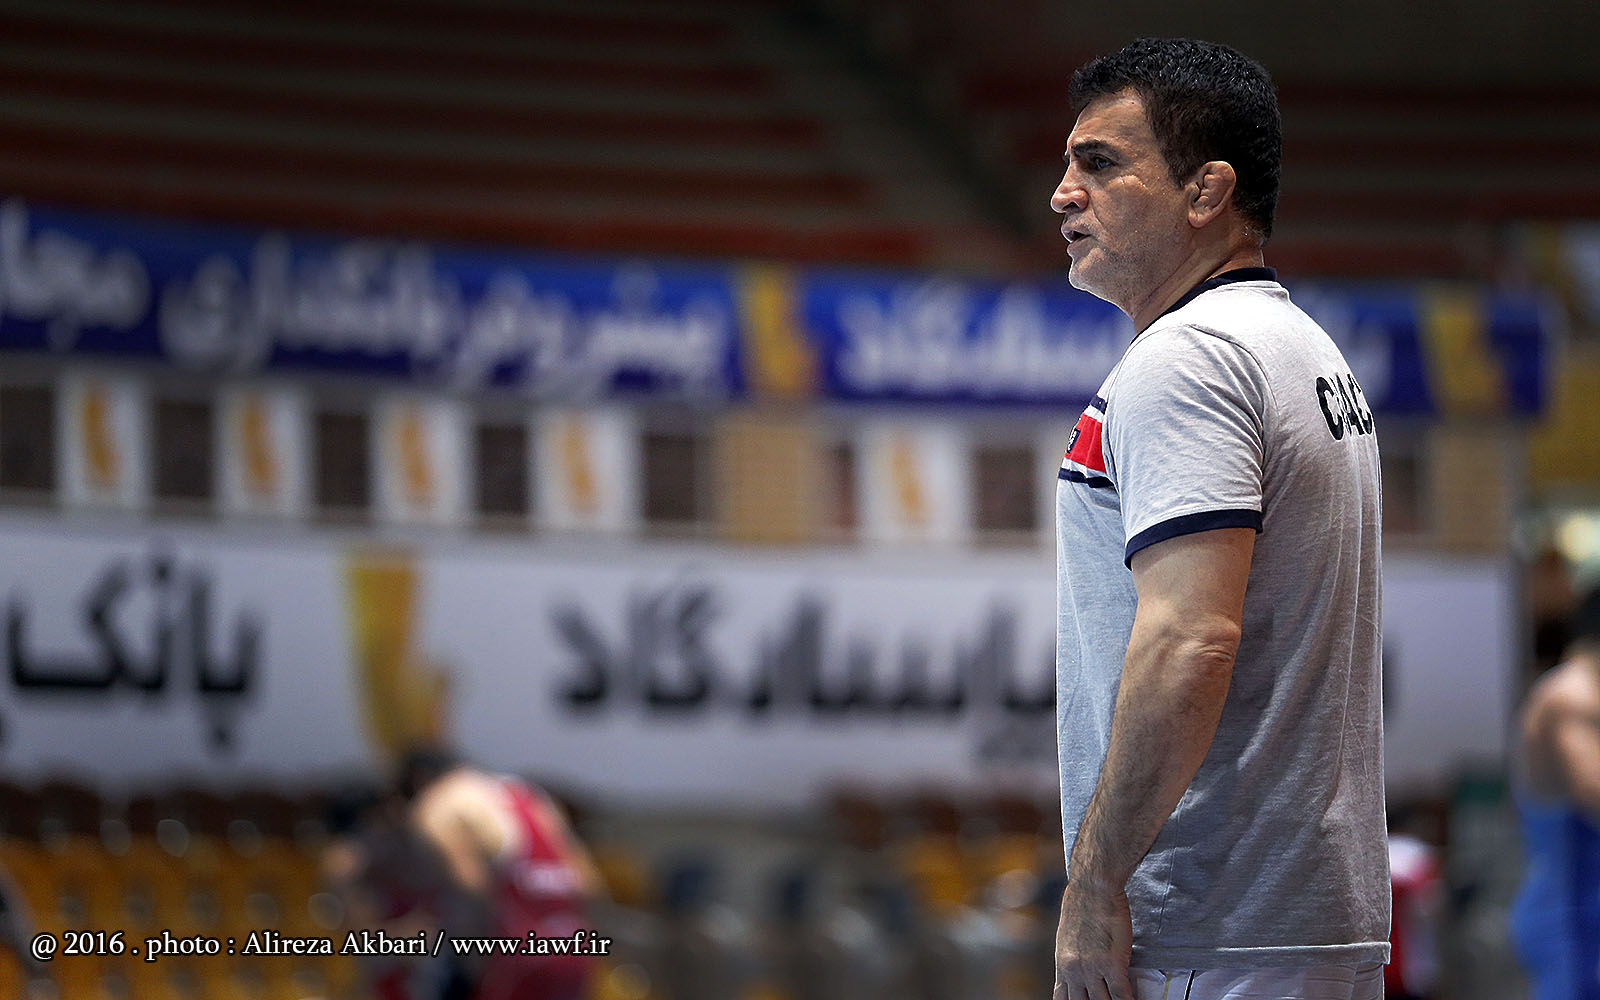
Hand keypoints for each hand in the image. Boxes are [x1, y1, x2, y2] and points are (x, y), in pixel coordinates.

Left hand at [1053, 879, 1133, 999]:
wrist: (1093, 886)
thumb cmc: (1082, 904)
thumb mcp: (1067, 936)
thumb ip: (1073, 957)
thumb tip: (1079, 968)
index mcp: (1062, 965)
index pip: (1062, 999)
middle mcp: (1074, 971)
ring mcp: (1092, 969)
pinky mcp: (1111, 963)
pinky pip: (1121, 994)